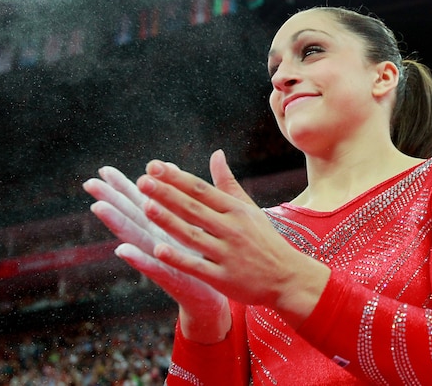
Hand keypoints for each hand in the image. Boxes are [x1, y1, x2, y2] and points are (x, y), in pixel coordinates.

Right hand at [83, 166, 229, 342]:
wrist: (212, 294)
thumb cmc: (200, 256)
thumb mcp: (193, 222)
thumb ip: (180, 196)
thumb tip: (171, 167)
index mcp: (162, 226)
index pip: (139, 202)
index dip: (123, 186)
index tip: (105, 169)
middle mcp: (155, 241)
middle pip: (129, 216)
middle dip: (110, 199)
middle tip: (89, 183)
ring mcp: (159, 259)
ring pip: (135, 238)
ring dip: (116, 223)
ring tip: (98, 207)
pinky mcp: (169, 277)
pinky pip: (152, 267)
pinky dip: (137, 259)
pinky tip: (122, 250)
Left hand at [137, 150, 329, 326]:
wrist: (288, 277)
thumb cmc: (264, 240)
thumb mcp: (249, 209)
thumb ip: (227, 183)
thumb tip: (216, 154)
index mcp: (235, 210)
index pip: (201, 189)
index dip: (176, 177)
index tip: (153, 166)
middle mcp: (231, 228)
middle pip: (194, 208)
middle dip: (167, 194)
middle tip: (142, 181)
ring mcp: (227, 254)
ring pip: (193, 235)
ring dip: (169, 221)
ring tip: (146, 206)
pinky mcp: (224, 278)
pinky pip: (197, 266)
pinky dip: (179, 258)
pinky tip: (158, 249)